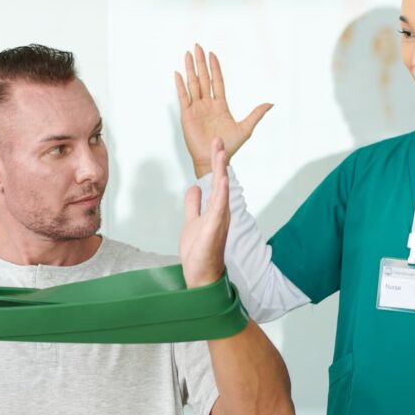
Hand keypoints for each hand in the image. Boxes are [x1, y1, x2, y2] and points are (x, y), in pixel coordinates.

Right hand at [175, 44, 271, 176]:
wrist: (213, 158)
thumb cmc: (228, 147)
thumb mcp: (246, 129)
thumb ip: (256, 114)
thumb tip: (271, 103)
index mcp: (220, 105)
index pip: (217, 81)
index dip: (215, 67)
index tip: (212, 54)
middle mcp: (207, 104)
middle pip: (204, 78)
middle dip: (201, 62)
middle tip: (198, 46)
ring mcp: (196, 109)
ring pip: (193, 84)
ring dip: (190, 69)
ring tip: (188, 54)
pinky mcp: (187, 116)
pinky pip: (183, 97)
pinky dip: (180, 85)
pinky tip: (178, 74)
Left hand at [179, 137, 230, 287]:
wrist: (201, 274)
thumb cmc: (199, 251)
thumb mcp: (192, 221)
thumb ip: (193, 205)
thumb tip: (194, 188)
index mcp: (214, 209)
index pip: (215, 181)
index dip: (215, 163)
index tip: (215, 145)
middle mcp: (219, 212)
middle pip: (220, 181)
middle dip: (218, 160)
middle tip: (218, 140)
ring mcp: (219, 219)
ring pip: (221, 190)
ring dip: (221, 171)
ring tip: (221, 153)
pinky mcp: (214, 228)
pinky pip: (219, 207)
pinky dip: (222, 193)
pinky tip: (223, 180)